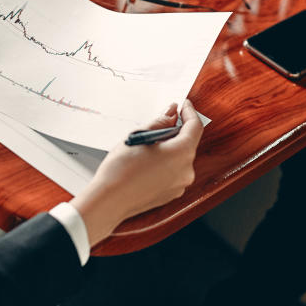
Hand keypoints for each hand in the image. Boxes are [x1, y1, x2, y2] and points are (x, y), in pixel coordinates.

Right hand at [69, 100, 203, 245]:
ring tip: (146, 147)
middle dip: (175, 131)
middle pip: (187, 143)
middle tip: (157, 124)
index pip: (195, 127)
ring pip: (179, 158)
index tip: (182, 105)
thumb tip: (171, 113)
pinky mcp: (171, 193)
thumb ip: (160, 122)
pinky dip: (164, 163)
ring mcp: (179, 184)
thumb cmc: (121, 170)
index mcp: (181, 153)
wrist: (110, 200)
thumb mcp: (140, 136)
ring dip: (168, 148)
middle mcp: (186, 170)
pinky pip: (173, 172)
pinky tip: (146, 162)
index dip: (189, 112)